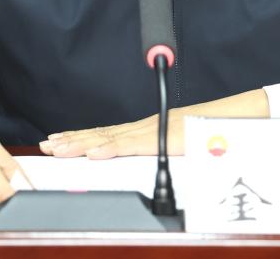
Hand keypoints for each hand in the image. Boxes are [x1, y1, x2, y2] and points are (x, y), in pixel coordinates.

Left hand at [38, 89, 269, 158]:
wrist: (233, 119)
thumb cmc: (210, 132)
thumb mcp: (179, 145)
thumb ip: (161, 151)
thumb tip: (149, 161)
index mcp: (145, 129)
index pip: (107, 133)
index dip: (82, 136)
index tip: (60, 139)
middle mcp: (144, 127)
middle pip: (102, 134)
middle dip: (73, 139)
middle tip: (47, 144)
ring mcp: (151, 130)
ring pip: (109, 138)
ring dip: (82, 143)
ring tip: (58, 148)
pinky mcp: (161, 137)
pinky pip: (131, 145)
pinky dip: (110, 148)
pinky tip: (92, 153)